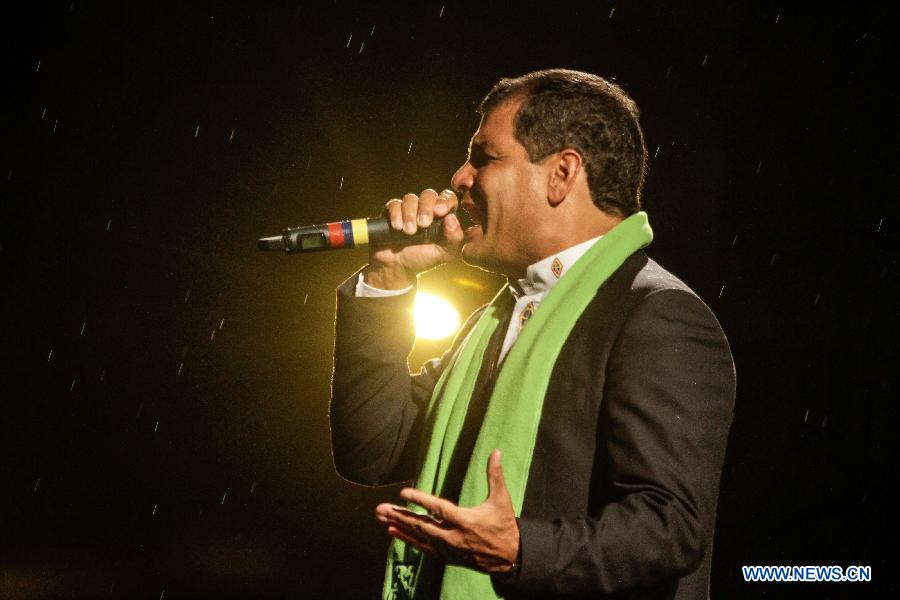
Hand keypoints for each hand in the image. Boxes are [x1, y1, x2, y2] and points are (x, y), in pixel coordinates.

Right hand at [364, 189, 462, 289]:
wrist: (397, 267)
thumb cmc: (423, 259)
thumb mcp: (444, 253)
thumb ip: (454, 238)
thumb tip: (452, 218)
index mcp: (442, 216)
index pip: (448, 198)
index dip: (445, 200)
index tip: (440, 211)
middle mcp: (426, 209)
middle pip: (429, 194)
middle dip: (426, 207)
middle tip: (423, 224)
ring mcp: (409, 209)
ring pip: (410, 198)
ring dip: (410, 214)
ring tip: (409, 232)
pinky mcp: (392, 211)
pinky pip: (394, 204)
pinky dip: (396, 214)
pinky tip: (397, 227)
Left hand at [375, 449, 519, 573]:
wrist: (508, 557)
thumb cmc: (504, 525)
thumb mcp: (502, 499)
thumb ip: (495, 475)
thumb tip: (496, 451)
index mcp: (465, 520)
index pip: (438, 509)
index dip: (420, 501)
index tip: (403, 493)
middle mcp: (453, 536)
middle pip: (421, 525)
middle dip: (400, 516)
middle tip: (380, 509)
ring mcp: (448, 548)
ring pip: (419, 536)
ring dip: (399, 526)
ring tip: (381, 517)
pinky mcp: (447, 556)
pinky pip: (423, 547)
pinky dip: (407, 539)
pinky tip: (393, 531)